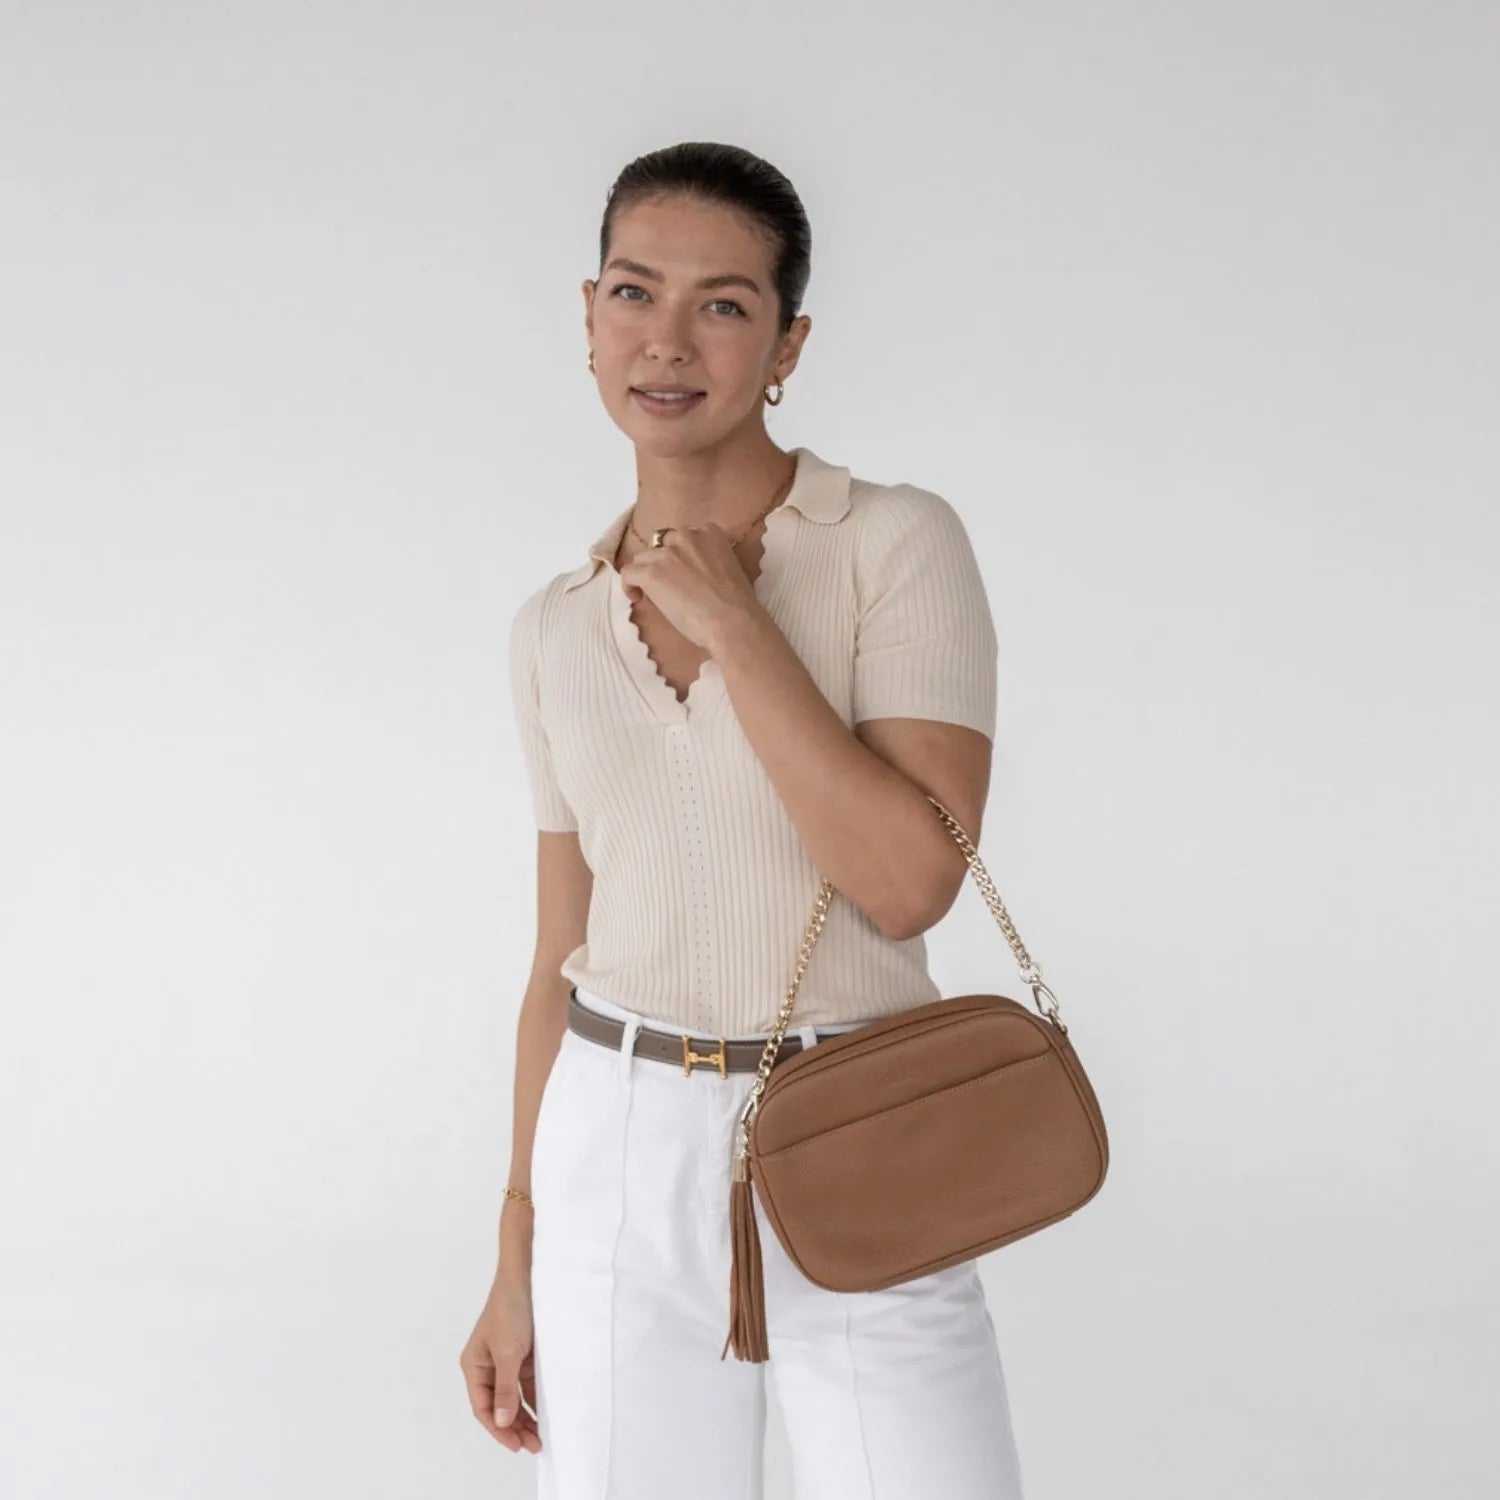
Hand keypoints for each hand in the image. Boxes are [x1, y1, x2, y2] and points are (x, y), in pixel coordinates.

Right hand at [459, 1274, 540, 1454]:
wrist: (529, 1276)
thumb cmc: (510, 1309)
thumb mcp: (507, 1352)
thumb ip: (505, 1389)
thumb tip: (501, 1421)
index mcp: (474, 1366)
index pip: (483, 1407)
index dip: (498, 1428)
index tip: (515, 1444)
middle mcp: (488, 1366)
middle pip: (499, 1406)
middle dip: (514, 1427)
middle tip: (533, 1445)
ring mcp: (507, 1360)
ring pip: (514, 1398)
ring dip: (526, 1416)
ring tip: (540, 1437)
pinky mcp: (525, 1354)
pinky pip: (528, 1384)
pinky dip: (535, 1400)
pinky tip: (546, 1414)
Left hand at [618, 522, 767, 657]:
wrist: (733, 621)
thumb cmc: (738, 604)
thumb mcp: (729, 568)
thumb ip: (709, 560)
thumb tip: (693, 574)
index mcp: (709, 532)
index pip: (682, 537)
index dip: (679, 555)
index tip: (683, 572)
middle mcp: (686, 535)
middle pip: (661, 545)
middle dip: (663, 563)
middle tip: (670, 584)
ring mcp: (666, 553)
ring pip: (643, 558)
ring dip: (647, 573)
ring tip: (655, 594)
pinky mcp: (651, 572)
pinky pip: (628, 572)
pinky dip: (629, 585)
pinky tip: (637, 597)